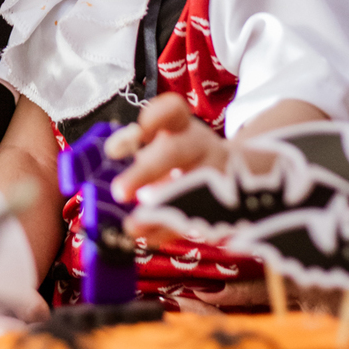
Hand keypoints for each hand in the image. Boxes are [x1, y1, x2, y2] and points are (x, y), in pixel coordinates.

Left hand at [105, 94, 229, 230]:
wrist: (238, 172)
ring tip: (131, 225)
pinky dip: (167, 231)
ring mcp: (215, 177)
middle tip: (119, 191)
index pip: (173, 111)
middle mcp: (200, 148)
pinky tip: (145, 236)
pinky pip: (193, 221)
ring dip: (159, 210)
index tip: (140, 131)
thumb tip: (111, 153)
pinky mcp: (220, 207)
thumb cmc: (184, 154)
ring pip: (189, 191)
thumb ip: (135, 145)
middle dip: (146, 171)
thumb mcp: (166, 141)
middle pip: (175, 153)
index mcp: (183, 127)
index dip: (157, 117)